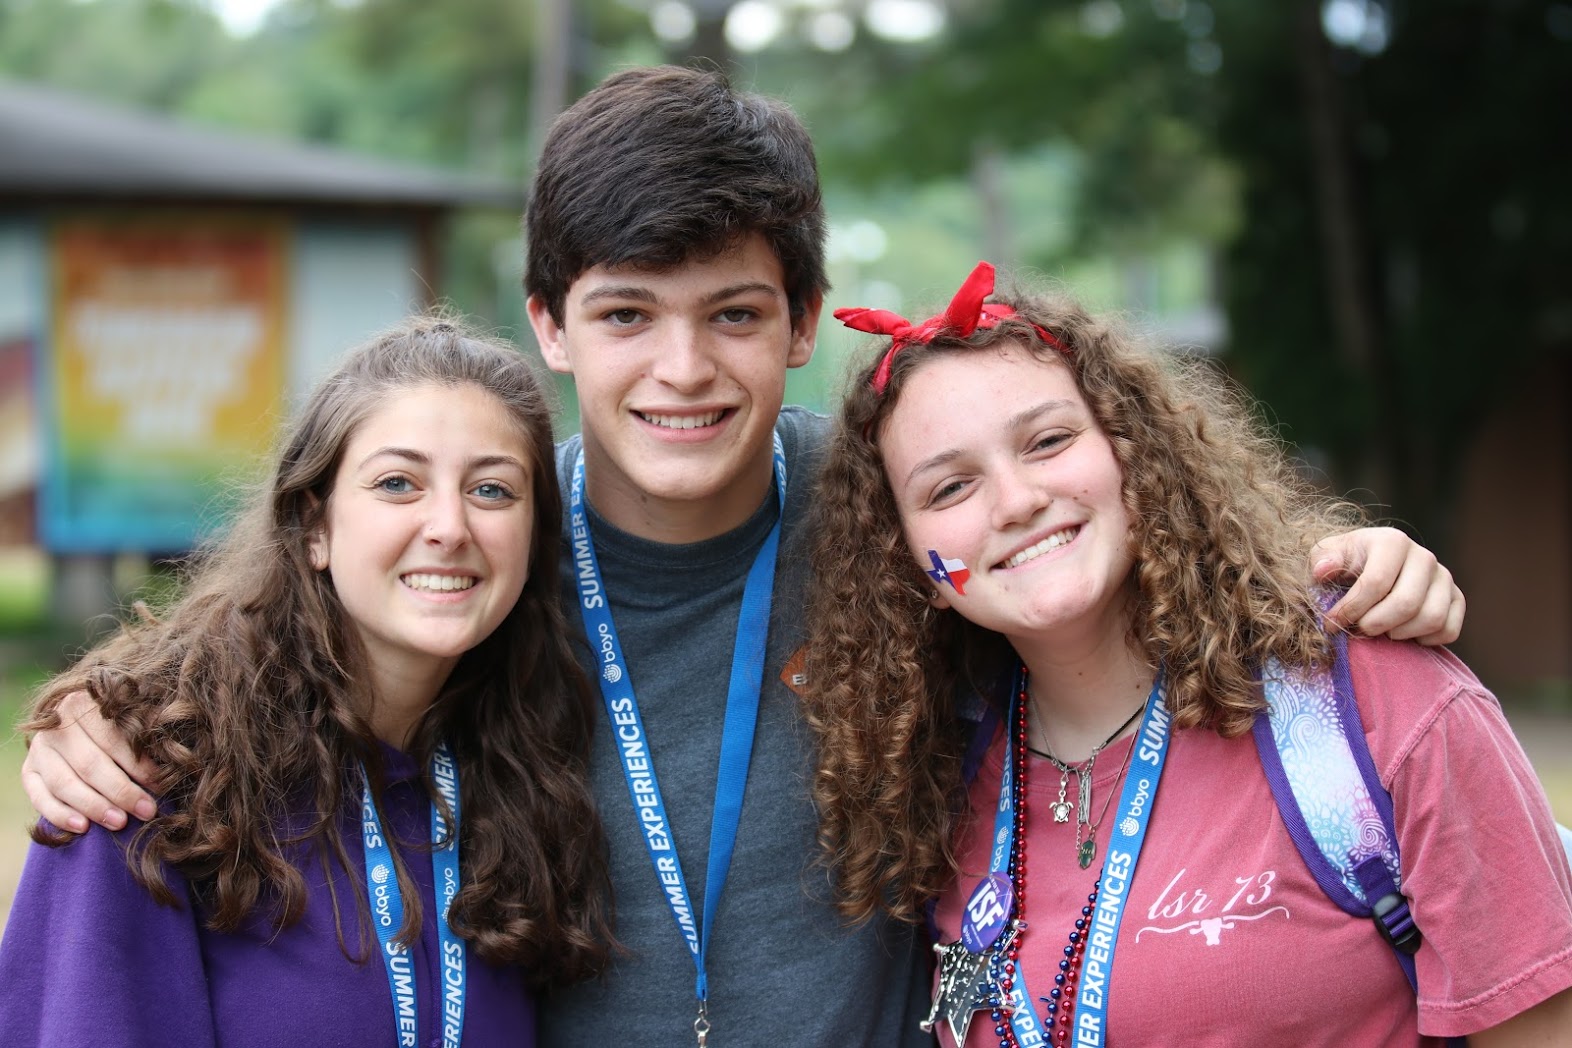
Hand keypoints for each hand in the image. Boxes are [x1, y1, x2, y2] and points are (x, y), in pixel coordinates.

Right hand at [21, 690, 157, 831]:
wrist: (78, 727)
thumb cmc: (117, 724)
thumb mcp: (130, 718)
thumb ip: (144, 730)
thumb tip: (174, 751)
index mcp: (84, 703)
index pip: (113, 740)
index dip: (139, 766)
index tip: (161, 786)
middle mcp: (56, 726)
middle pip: (90, 764)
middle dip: (121, 791)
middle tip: (146, 811)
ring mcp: (39, 750)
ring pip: (64, 783)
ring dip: (94, 806)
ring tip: (120, 822)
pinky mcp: (28, 772)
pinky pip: (40, 798)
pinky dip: (60, 815)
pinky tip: (82, 827)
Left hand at [1311, 526, 1464, 645]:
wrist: (1371, 565)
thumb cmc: (1345, 563)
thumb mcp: (1325, 555)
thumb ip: (1322, 560)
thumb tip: (1322, 571)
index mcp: (1392, 541)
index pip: (1376, 583)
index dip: (1351, 609)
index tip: (1332, 623)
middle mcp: (1424, 556)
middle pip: (1406, 603)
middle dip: (1376, 624)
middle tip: (1359, 629)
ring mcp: (1444, 577)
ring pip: (1432, 618)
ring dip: (1401, 633)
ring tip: (1380, 630)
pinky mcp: (1456, 597)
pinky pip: (1450, 630)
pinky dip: (1427, 640)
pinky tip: (1404, 635)